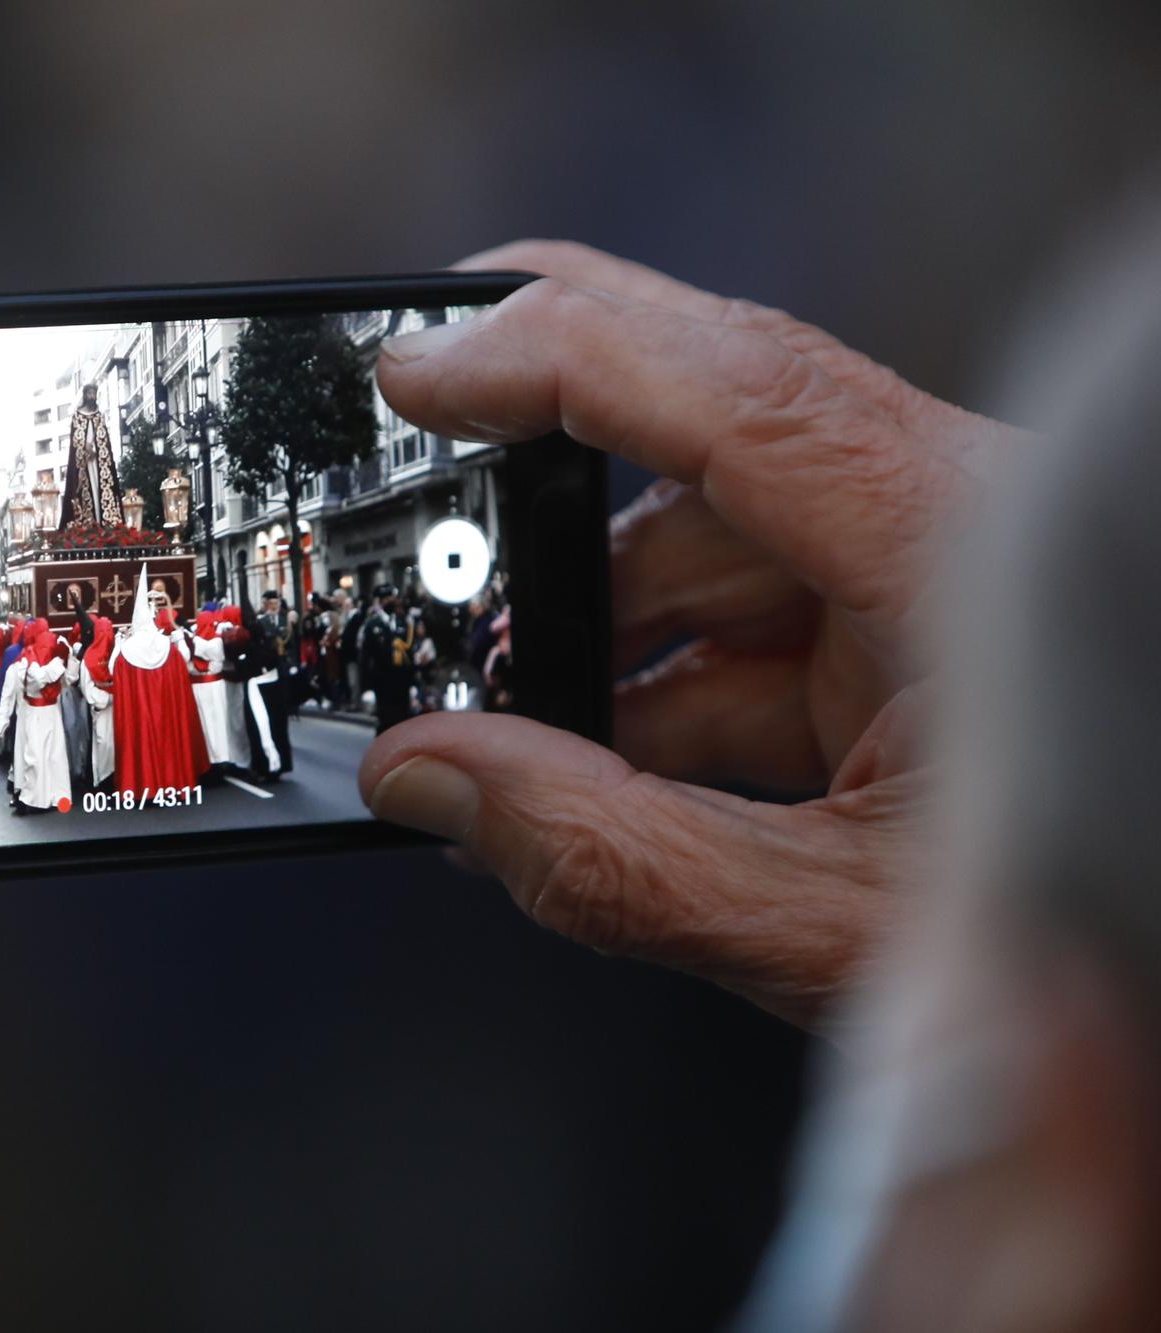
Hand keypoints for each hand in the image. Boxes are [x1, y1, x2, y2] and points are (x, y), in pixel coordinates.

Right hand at [360, 241, 1028, 1028]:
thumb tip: (428, 781)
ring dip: (599, 624)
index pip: (738, 392)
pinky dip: (656, 686)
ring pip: (719, 543)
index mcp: (962, 550)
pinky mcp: (917, 642)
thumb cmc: (1093, 963)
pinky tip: (581, 763)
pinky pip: (754, 622)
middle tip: (420, 503)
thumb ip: (611, 858)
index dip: (555, 356)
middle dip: (550, 473)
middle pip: (714, 427)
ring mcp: (933, 581)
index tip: (415, 366)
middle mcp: (951, 526)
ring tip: (496, 718)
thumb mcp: (834, 926)